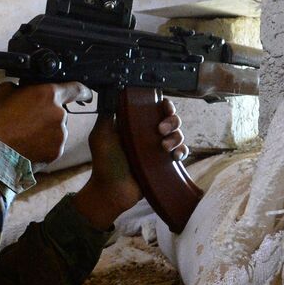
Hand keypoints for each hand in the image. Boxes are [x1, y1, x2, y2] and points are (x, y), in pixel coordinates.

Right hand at [0, 81, 91, 164]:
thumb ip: (23, 87)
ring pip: (57, 129)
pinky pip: (53, 145)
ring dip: (46, 131)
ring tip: (24, 135)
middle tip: (28, 120)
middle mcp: (59, 114)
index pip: (76, 88)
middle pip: (60, 111)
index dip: (82, 91)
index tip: (85, 94)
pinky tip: (28, 146)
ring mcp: (60, 135)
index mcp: (48, 94)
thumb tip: (27, 89)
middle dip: (48, 114)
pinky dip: (44, 145)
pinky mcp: (56, 152)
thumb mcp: (4, 91)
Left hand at [73, 98, 186, 228]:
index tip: (163, 107)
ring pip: (179, 134)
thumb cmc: (105, 163)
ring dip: (176, 137)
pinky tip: (174, 156)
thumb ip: (107, 115)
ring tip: (164, 147)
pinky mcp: (165, 163)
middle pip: (172, 119)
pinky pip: (181, 152)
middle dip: (172, 120)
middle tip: (160, 130)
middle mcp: (149, 134)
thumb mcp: (101, 135)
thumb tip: (113, 94)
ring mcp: (158, 149)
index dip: (164, 105)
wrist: (112, 190)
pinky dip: (182, 151)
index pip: (155, 108)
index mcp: (136, 124)